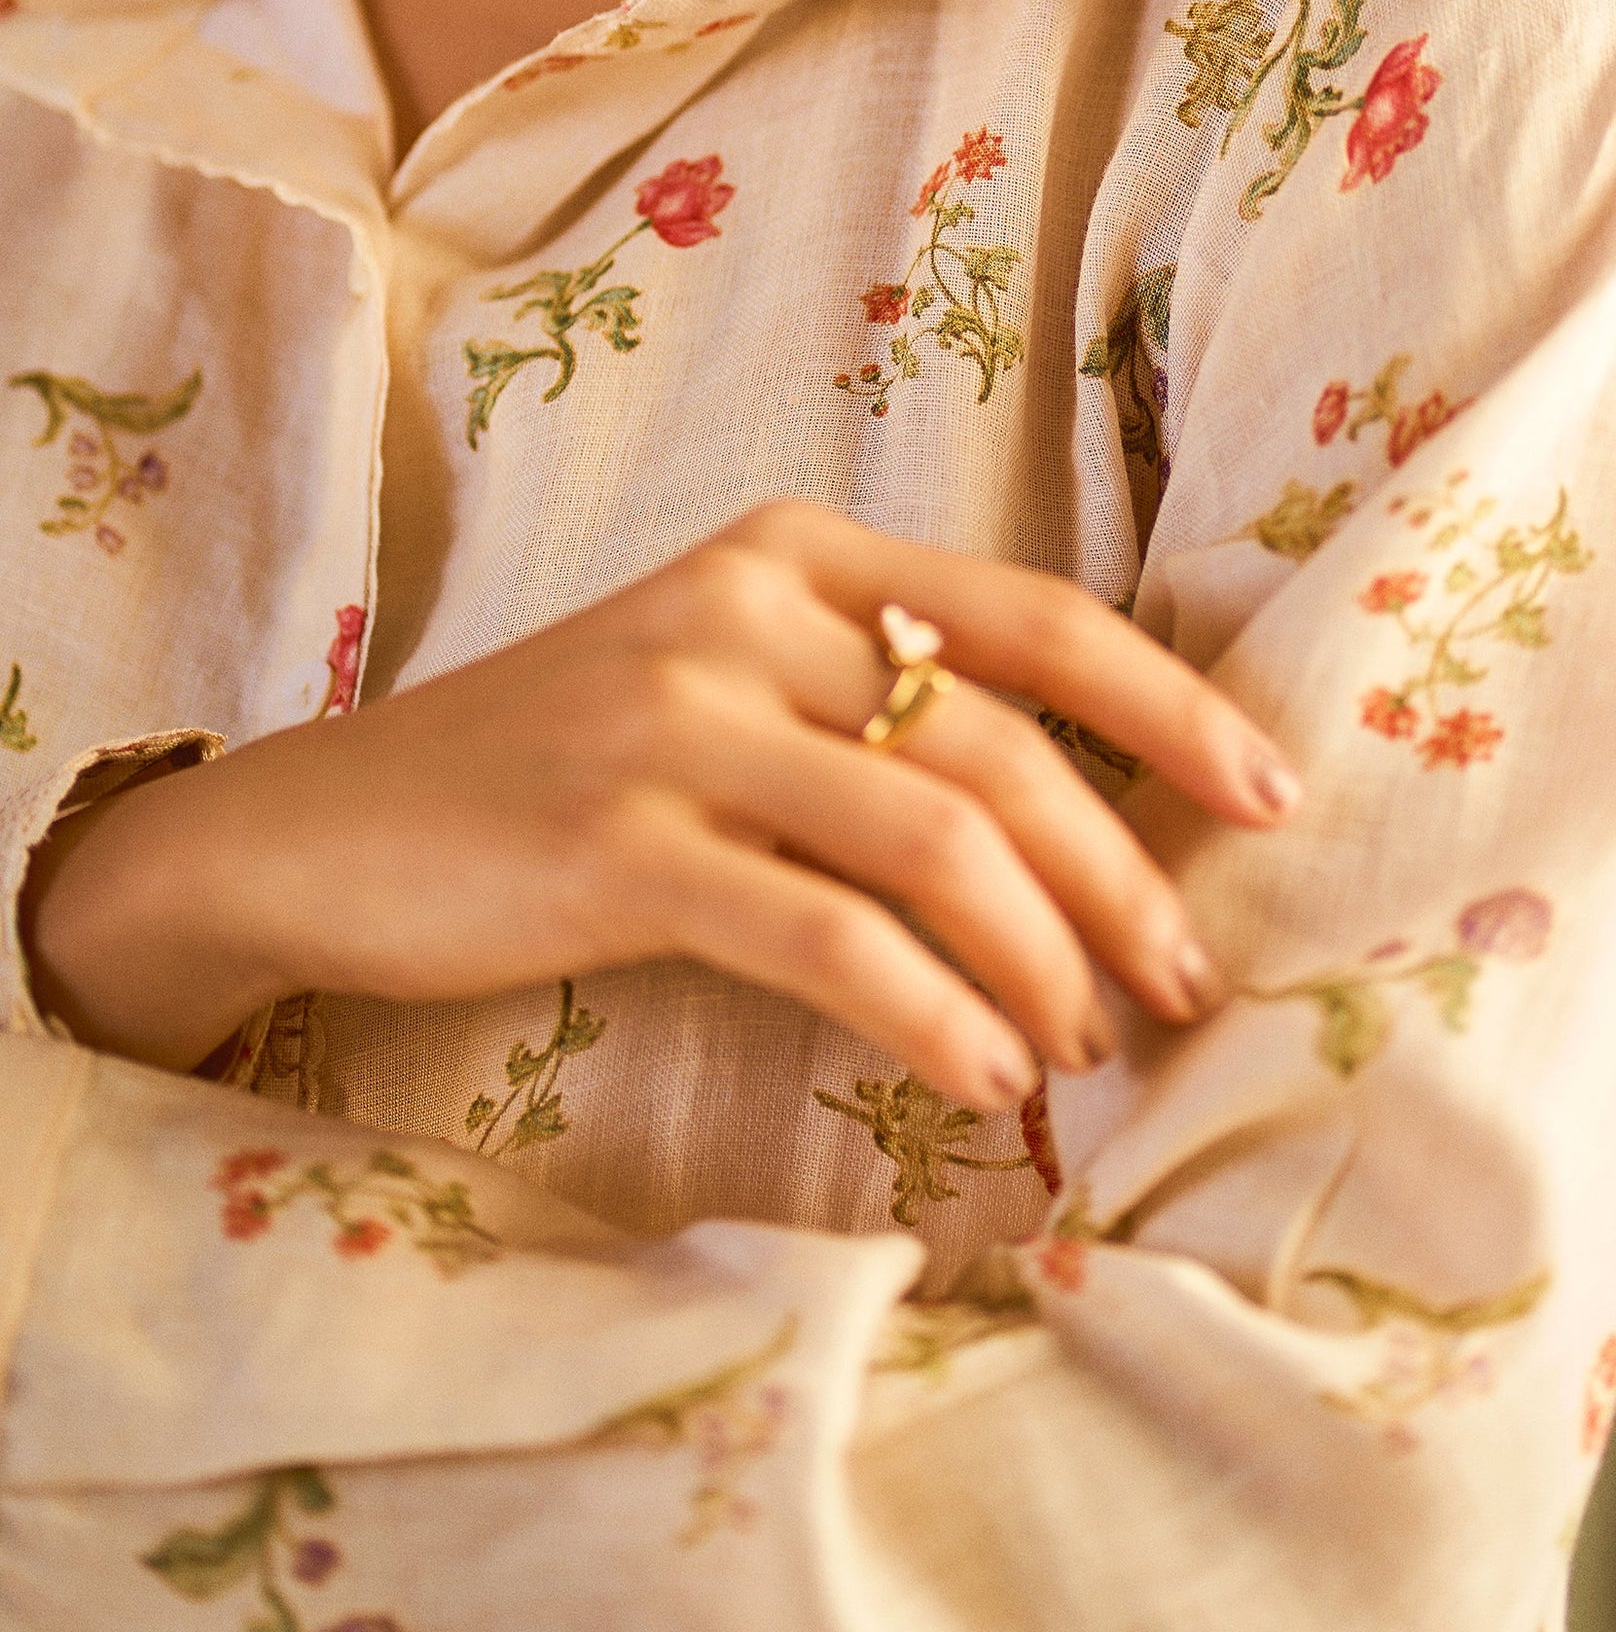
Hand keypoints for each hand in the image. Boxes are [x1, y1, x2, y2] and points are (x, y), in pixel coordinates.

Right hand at [23, 503, 1300, 1108]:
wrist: (328, 827)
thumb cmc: (554, 768)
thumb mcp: (717, 683)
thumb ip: (866, 705)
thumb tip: (1069, 825)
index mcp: (793, 551)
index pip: (1030, 614)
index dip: (1169, 702)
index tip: (1270, 796)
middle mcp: (746, 607)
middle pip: (1004, 744)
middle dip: (1124, 878)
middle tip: (1186, 984)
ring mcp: (677, 716)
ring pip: (938, 838)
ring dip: (1046, 960)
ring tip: (1089, 1047)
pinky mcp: (619, 840)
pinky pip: (828, 935)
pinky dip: (933, 1014)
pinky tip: (987, 1080)